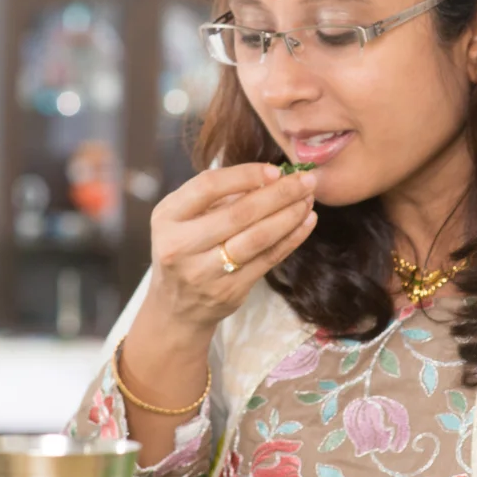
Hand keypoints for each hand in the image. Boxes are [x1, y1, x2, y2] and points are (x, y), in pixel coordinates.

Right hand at [143, 162, 317, 341]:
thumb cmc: (185, 247)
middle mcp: (181, 245)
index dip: (245, 175)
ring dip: (290, 215)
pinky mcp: (230, 291)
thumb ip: (220, 196)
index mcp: (167, 217)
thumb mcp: (185, 216)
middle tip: (306, 180)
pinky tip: (307, 221)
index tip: (276, 170)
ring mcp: (205, 272)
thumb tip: (272, 176)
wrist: (176, 306)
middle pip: (239, 214)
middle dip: (279, 193)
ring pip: (258, 238)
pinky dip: (292, 238)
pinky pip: (268, 259)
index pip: (208, 187)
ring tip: (309, 199)